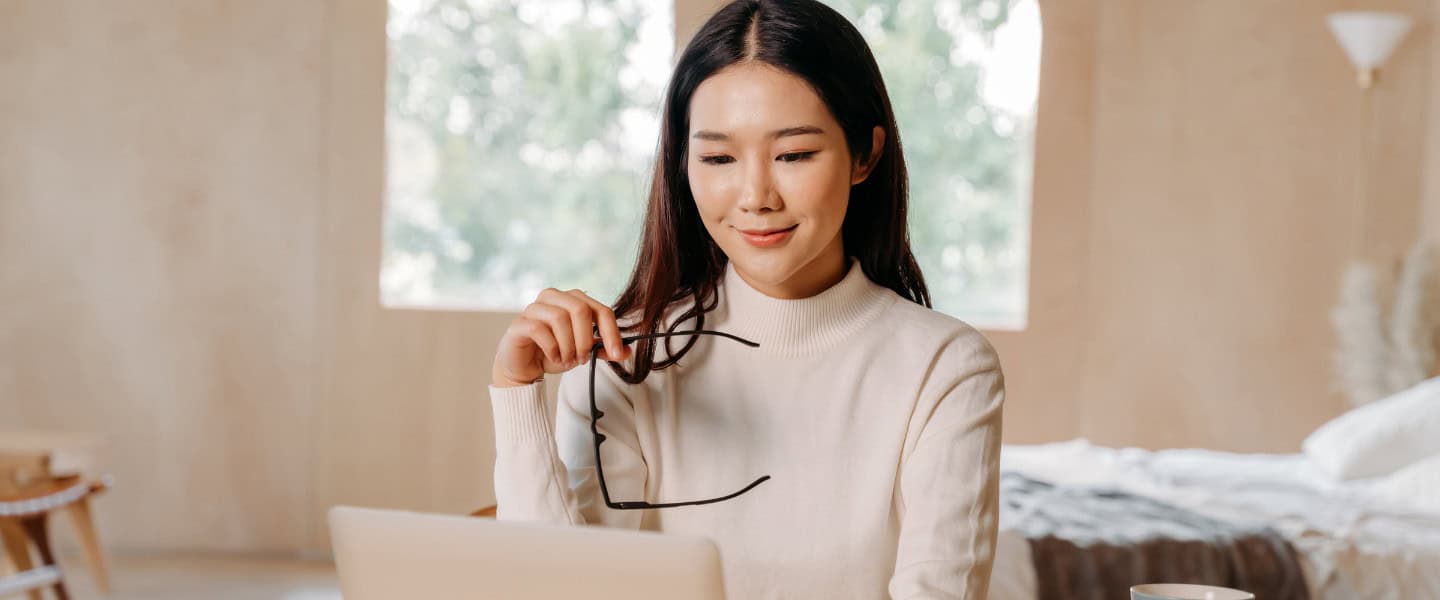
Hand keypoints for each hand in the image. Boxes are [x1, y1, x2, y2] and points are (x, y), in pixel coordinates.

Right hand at [492, 288, 632, 387]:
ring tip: (567, 360)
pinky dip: (552, 348)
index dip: (612, 332)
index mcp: (573, 299)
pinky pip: (540, 330)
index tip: (618, 354)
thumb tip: (627, 352)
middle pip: (580, 309)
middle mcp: (553, 297)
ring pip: (560, 319)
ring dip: (568, 346)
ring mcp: (534, 307)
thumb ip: (602, 349)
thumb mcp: (583, 351)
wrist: (524, 366)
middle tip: (583, 359)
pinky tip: (554, 357)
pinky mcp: (519, 323)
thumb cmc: (554, 352)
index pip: (600, 309)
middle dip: (586, 339)